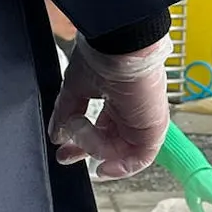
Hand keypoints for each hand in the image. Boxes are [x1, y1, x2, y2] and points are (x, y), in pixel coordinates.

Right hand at [49, 37, 170, 179]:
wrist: (120, 44)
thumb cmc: (103, 54)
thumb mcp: (75, 88)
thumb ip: (65, 113)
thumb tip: (56, 133)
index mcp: (117, 99)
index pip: (101, 128)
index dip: (81, 140)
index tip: (62, 147)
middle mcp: (132, 111)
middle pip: (112, 144)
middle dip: (86, 151)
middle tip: (66, 156)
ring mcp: (144, 120)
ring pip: (119, 151)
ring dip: (94, 148)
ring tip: (80, 130)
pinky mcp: (155, 129)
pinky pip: (137, 158)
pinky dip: (120, 167)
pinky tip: (102, 165)